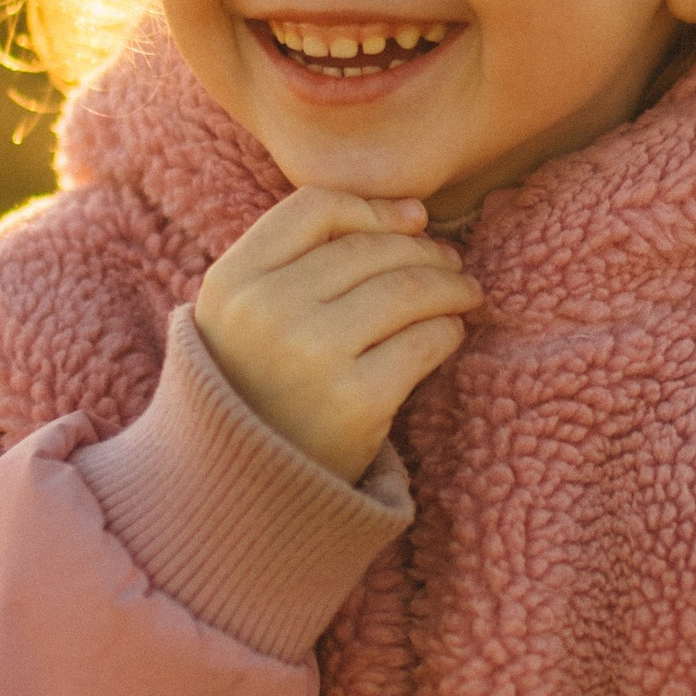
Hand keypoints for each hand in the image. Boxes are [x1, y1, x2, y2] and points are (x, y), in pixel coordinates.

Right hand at [194, 189, 482, 482]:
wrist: (243, 488)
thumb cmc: (257, 387)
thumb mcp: (244, 313)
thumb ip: (301, 257)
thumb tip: (414, 214)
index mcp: (231, 281)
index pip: (316, 207)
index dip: (374, 208)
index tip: (412, 221)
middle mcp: (267, 310)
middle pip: (370, 249)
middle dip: (423, 250)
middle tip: (450, 262)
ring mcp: (312, 355)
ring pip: (407, 289)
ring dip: (450, 285)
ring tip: (464, 293)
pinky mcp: (357, 400)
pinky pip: (426, 342)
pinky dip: (449, 331)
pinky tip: (450, 334)